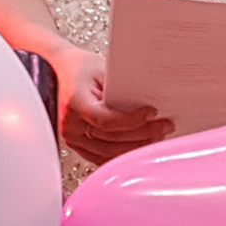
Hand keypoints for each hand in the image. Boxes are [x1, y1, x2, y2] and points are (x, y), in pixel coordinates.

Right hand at [49, 45, 173, 163]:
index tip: (152, 112)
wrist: (59, 72)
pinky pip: (103, 157)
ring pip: (110, 152)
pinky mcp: (78, 146)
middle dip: (143, 133)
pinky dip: (124, 154)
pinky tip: (141, 147)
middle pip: (112, 138)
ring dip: (137, 147)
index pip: (106, 120)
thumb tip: (152, 101)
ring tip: (158, 137)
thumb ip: (123, 88)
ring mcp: (73, 138)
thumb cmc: (81, 69)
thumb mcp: (103, 70)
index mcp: (75, 102)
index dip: (132, 120)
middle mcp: (71, 124)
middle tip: (166, 126)